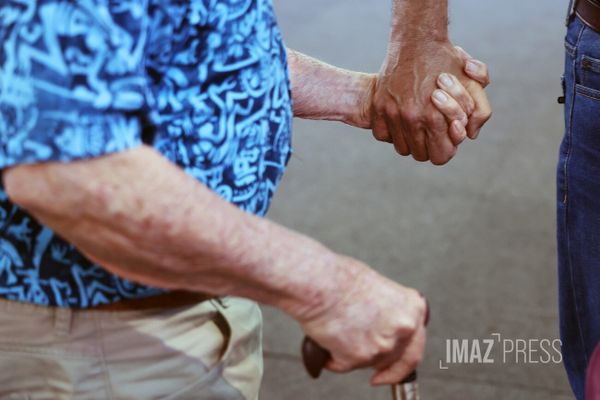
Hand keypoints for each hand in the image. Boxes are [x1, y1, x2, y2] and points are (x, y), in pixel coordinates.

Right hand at [298, 255, 426, 384]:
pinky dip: (331, 356)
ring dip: (352, 353)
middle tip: (374, 374)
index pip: (416, 344)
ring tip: (336, 332)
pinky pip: (342, 364)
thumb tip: (377, 321)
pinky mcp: (357, 358)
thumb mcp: (375, 287)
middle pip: (395, 359)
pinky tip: (325, 338)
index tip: (395, 367)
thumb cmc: (339, 277)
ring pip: (367, 362)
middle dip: (383, 368)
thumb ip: (386, 310)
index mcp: (411, 309)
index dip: (403, 359)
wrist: (318, 282)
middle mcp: (402, 329)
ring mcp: (381, 346)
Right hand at [370, 40, 490, 164]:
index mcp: (434, 117)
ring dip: (410, 141)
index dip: (446, 150)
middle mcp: (411, 118)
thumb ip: (479, 112)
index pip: (440, 156)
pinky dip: (391, 132)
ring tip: (417, 127)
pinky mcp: (378, 107)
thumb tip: (470, 135)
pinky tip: (400, 120)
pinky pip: (383, 135)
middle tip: (432, 134)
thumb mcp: (472, 84)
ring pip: (401, 148)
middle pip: (420, 155)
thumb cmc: (448, 62)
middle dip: (429, 147)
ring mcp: (392, 113)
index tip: (446, 139)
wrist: (416, 41)